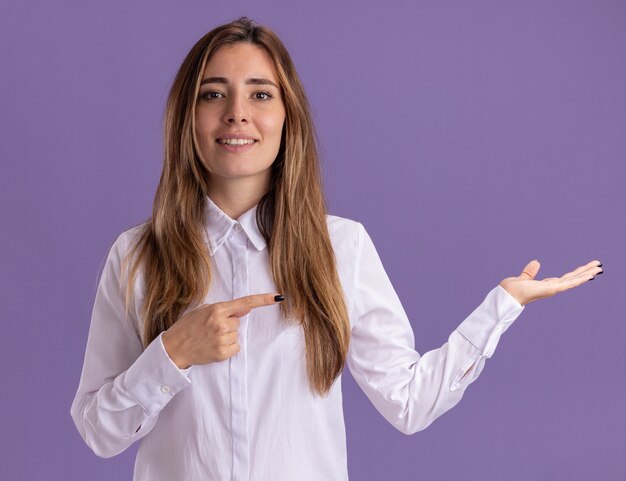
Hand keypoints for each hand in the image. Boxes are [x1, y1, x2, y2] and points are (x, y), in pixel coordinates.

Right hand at [161, 293, 283, 368]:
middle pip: (238, 322)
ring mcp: (222, 339)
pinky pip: (235, 347)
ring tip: (209, 338)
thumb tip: (245, 310)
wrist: (174, 348)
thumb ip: (224, 309)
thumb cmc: (187, 327)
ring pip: (236, 335)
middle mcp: (221, 323)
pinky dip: (228, 347)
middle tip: (210, 329)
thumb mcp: (203, 310)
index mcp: (216, 309)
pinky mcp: (223, 353)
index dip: (263, 300)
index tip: (277, 297)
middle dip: (228, 324)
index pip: (245, 302)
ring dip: (227, 336)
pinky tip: (213, 346)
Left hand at [499, 260, 602, 305]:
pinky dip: (579, 279)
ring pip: (573, 280)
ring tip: (599, 268)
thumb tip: (537, 262)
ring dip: (586, 274)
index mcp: (545, 285)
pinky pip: (568, 283)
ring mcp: (552, 289)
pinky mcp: (551, 289)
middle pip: (572, 278)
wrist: (506, 297)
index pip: (564, 279)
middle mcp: (551, 288)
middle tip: (598, 266)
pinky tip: (589, 276)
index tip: (583, 271)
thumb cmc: (511, 290)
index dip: (574, 275)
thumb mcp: (523, 278)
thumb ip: (530, 271)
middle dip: (584, 272)